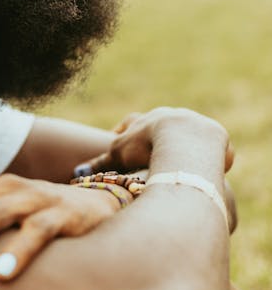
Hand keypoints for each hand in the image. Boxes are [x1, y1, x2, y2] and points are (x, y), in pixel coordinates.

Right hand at [75, 107, 234, 176]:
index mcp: (147, 118)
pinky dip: (203, 158)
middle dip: (158, 139)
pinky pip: (208, 146)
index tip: (124, 142)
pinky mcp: (213, 134)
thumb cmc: (146, 145)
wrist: (184, 136)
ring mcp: (193, 122)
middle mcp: (170, 115)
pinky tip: (201, 171)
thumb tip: (77, 174)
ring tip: (180, 166)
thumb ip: (100, 164)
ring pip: (186, 134)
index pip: (133, 123)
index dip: (127, 133)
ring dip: (182, 148)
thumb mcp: (118, 155)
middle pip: (161, 126)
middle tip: (154, 155)